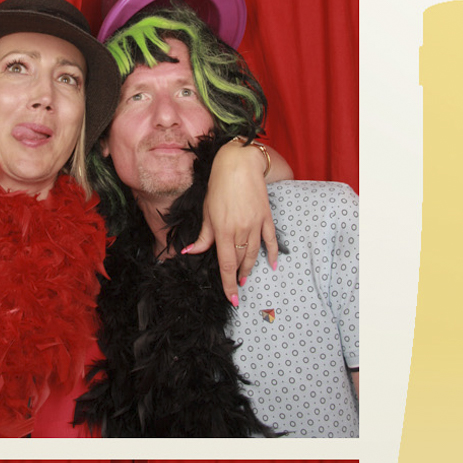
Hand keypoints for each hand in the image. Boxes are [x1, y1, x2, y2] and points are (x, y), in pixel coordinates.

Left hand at [183, 139, 279, 301]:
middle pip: (240, 262)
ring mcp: (255, 225)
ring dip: (249, 267)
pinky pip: (271, 240)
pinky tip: (273, 265)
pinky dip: (272, 254)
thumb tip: (190, 252)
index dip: (228, 285)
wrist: (239, 164)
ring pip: (254, 254)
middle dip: (237, 277)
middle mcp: (240, 231)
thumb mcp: (206, 212)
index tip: (232, 299)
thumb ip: (203, 237)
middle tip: (236, 287)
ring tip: (245, 277)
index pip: (226, 266)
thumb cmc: (219, 186)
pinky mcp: (266, 217)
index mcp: (223, 232)